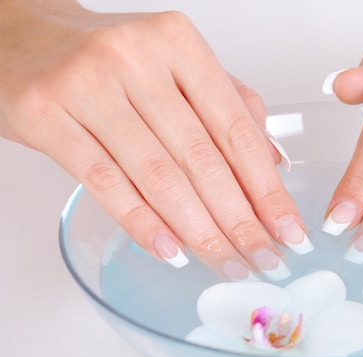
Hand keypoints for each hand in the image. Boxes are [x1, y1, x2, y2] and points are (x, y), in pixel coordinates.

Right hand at [0, 1, 311, 279]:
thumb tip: (274, 164)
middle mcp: (137, 59)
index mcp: (178, 44)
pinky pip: (105, 182)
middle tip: (264, 260)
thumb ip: (228, 107)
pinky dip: (142, 223)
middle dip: (240, 221)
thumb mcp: (176, 66)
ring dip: (199, 232)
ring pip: (160, 176)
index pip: (236, 130)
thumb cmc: (107, 57)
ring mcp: (88, 86)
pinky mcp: (47, 115)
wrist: (23, 37)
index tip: (288, 229)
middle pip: (203, 159)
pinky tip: (171, 251)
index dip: (267, 188)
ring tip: (227, 264)